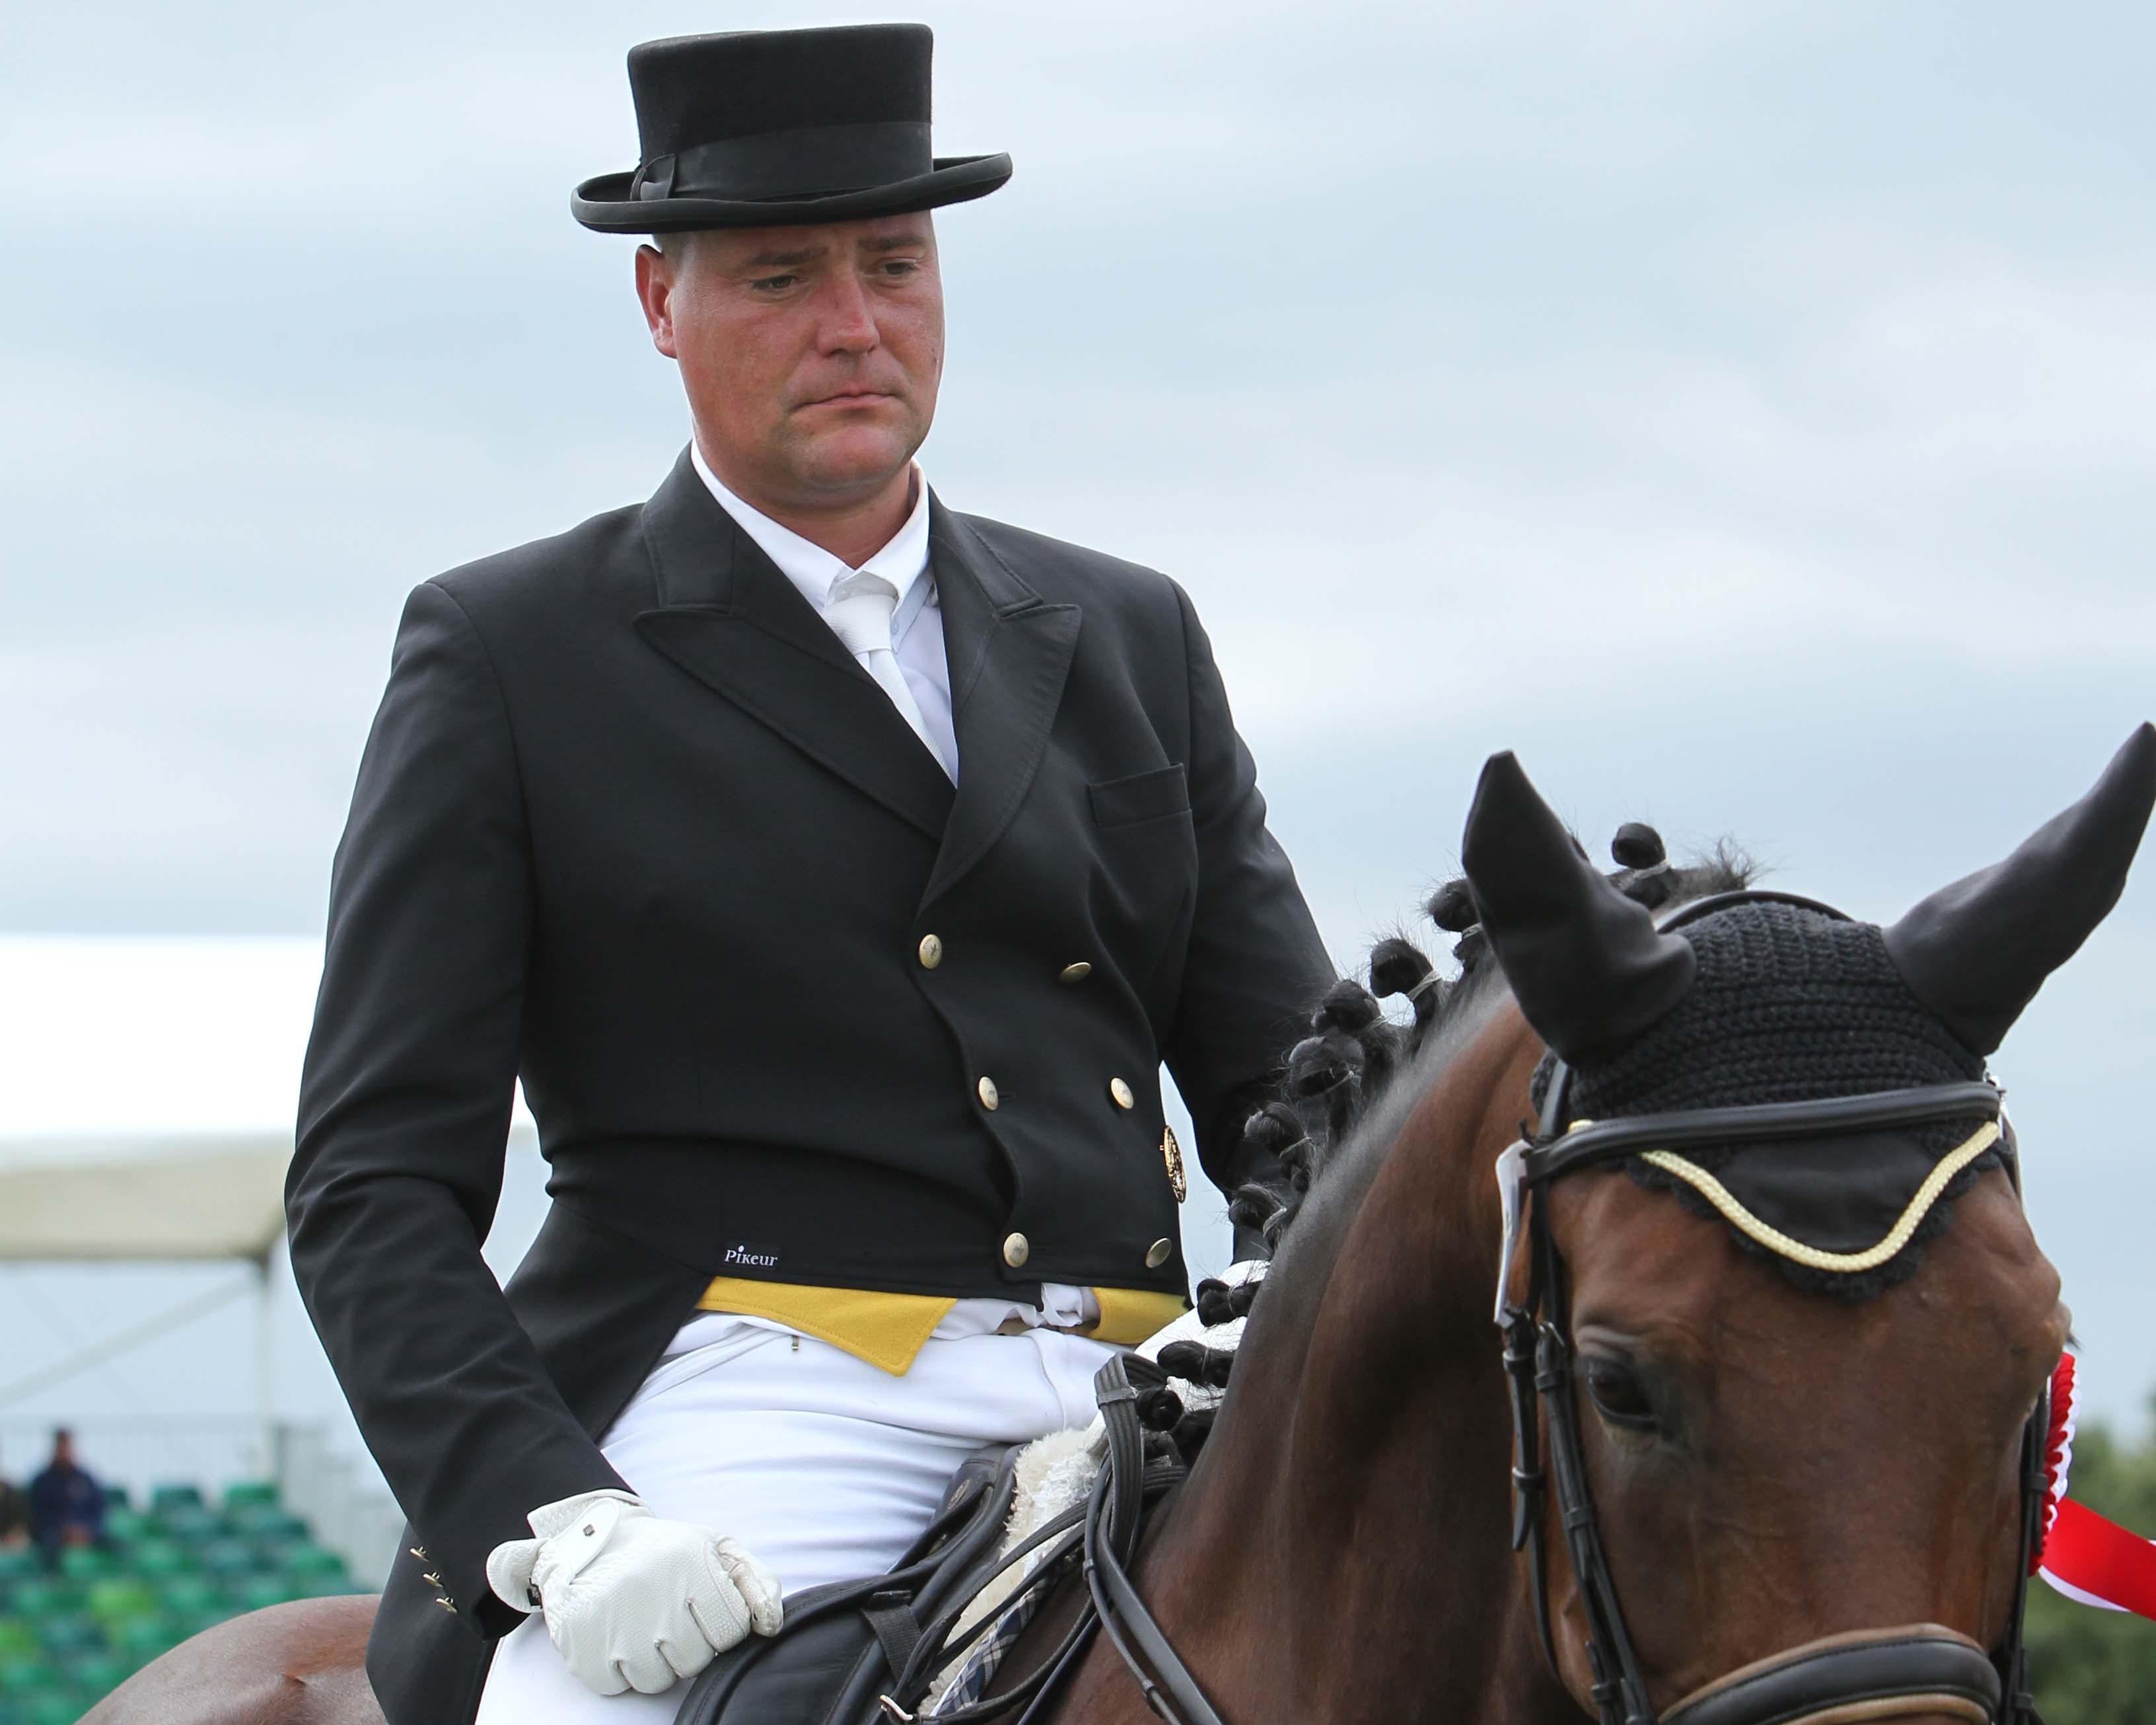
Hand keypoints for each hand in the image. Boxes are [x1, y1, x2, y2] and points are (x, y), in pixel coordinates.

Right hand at [486, 1489, 782, 1694]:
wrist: (588, 1542)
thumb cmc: (665, 1552)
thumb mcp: (714, 1549)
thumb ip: (755, 1581)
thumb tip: (771, 1625)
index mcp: (691, 1561)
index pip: (733, 1629)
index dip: (722, 1623)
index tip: (703, 1606)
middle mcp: (653, 1591)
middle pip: (695, 1660)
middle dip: (688, 1643)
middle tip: (668, 1615)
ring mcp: (614, 1623)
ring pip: (657, 1680)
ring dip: (654, 1660)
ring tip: (641, 1624)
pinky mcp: (582, 1646)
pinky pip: (617, 1686)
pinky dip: (618, 1669)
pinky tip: (615, 1634)